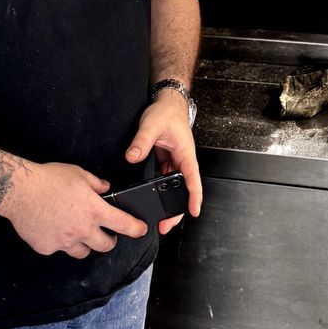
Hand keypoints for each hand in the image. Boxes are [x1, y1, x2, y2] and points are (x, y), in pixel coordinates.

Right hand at [0, 161, 146, 257]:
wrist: (19, 190)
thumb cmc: (48, 179)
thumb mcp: (78, 173)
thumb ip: (96, 183)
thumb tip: (105, 188)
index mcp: (94, 210)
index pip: (123, 224)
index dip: (136, 228)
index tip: (141, 230)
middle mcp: (82, 229)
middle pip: (105, 246)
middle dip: (109, 241)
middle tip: (106, 234)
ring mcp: (65, 241)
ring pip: (83, 252)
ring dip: (85, 245)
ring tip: (78, 233)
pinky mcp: (48, 248)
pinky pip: (59, 249)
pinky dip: (60, 242)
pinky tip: (53, 230)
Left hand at [125, 90, 202, 232]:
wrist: (167, 102)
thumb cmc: (166, 112)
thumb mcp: (151, 124)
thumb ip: (141, 141)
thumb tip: (132, 156)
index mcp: (185, 153)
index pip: (192, 179)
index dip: (194, 197)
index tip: (193, 212)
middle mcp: (183, 160)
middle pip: (185, 190)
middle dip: (178, 210)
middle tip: (166, 226)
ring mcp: (175, 162)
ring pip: (175, 187)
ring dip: (169, 203)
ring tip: (159, 219)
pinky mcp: (167, 161)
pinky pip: (166, 180)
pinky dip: (162, 192)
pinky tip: (153, 201)